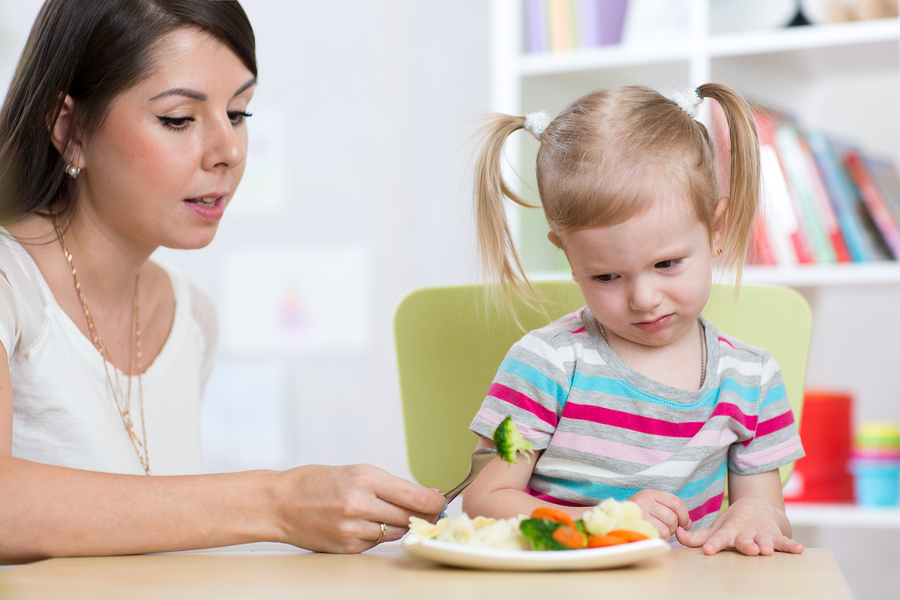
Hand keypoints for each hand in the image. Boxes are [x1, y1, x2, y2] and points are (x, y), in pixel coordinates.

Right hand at [267, 464, 445, 553]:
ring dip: (400, 525)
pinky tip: (367, 524)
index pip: (414, 496)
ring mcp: (352, 528)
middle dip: (423, 516)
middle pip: (409, 517)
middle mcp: (360, 504)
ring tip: (389, 514)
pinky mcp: (346, 547)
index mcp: (364, 478)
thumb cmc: (315, 483)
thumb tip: (427, 495)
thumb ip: (391, 486)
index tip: (443, 502)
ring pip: (395, 532)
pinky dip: (379, 535)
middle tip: (431, 512)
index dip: (435, 502)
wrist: (279, 503)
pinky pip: (376, 543)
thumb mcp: (355, 472)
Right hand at [628, 489, 690, 537]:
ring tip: (657, 532)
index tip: (683, 524)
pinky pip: (659, 536)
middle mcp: (644, 501)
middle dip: (673, 528)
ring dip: (666, 535)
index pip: (676, 503)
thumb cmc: (635, 516)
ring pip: (667, 528)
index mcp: (649, 494)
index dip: (684, 516)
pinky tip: (652, 536)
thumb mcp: (651, 506)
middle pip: (673, 518)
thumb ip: (670, 511)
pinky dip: (659, 539)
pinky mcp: (638, 527)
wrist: (611, 521)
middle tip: (665, 529)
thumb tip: (688, 523)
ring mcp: (640, 514)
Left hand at [675, 496, 803, 555]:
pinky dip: (791, 546)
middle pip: (745, 541)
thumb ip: (697, 537)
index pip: (718, 538)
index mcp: (728, 532)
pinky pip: (784, 542)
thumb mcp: (715, 529)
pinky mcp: (776, 536)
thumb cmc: (733, 524)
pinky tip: (799, 549)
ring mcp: (761, 535)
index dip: (713, 544)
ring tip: (767, 549)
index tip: (708, 550)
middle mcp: (745, 533)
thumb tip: (678, 535)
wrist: (757, 507)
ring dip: (766, 545)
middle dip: (746, 545)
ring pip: (764, 541)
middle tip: (748, 549)